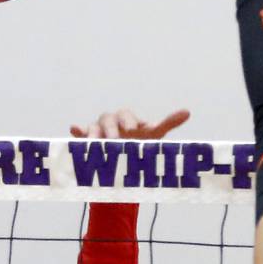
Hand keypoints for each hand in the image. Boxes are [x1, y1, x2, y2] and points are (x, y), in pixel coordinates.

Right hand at [70, 107, 189, 139]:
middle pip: (109, 119)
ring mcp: (98, 129)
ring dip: (96, 134)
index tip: (135, 129)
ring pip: (95, 128)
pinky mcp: (87, 138)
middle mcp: (112, 121)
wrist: (122, 152)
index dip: (131, 121)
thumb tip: (188, 111)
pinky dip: (77, 132)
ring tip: (99, 143)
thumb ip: (168, 122)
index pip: (128, 116)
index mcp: (127, 119)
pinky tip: (74, 130)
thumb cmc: (139, 141)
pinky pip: (81, 133)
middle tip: (117, 140)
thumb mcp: (153, 134)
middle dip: (113, 129)